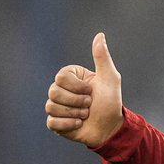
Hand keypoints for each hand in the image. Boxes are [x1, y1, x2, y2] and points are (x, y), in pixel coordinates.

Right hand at [44, 32, 123, 148]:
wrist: (112, 127)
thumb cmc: (111, 102)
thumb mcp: (110, 78)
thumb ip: (102, 57)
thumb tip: (100, 35)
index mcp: (70, 77)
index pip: (61, 77)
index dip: (78, 87)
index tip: (91, 90)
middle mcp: (60, 90)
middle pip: (53, 92)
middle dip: (77, 101)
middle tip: (89, 104)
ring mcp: (56, 106)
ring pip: (51, 107)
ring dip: (74, 113)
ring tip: (85, 115)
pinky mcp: (55, 123)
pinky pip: (51, 122)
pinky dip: (68, 124)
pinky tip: (79, 124)